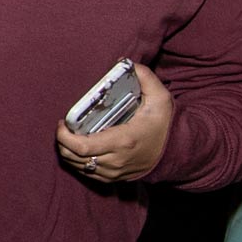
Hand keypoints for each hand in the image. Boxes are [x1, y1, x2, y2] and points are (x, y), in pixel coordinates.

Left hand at [55, 64, 174, 183]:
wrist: (179, 151)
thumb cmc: (166, 125)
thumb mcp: (160, 98)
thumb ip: (145, 78)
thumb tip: (126, 63)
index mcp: (122, 141)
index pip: (81, 146)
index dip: (64, 137)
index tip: (61, 123)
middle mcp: (116, 160)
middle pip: (75, 157)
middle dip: (62, 143)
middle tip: (64, 127)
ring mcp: (115, 172)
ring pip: (79, 167)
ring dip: (69, 152)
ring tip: (70, 136)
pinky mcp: (115, 178)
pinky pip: (89, 173)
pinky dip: (80, 162)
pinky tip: (81, 149)